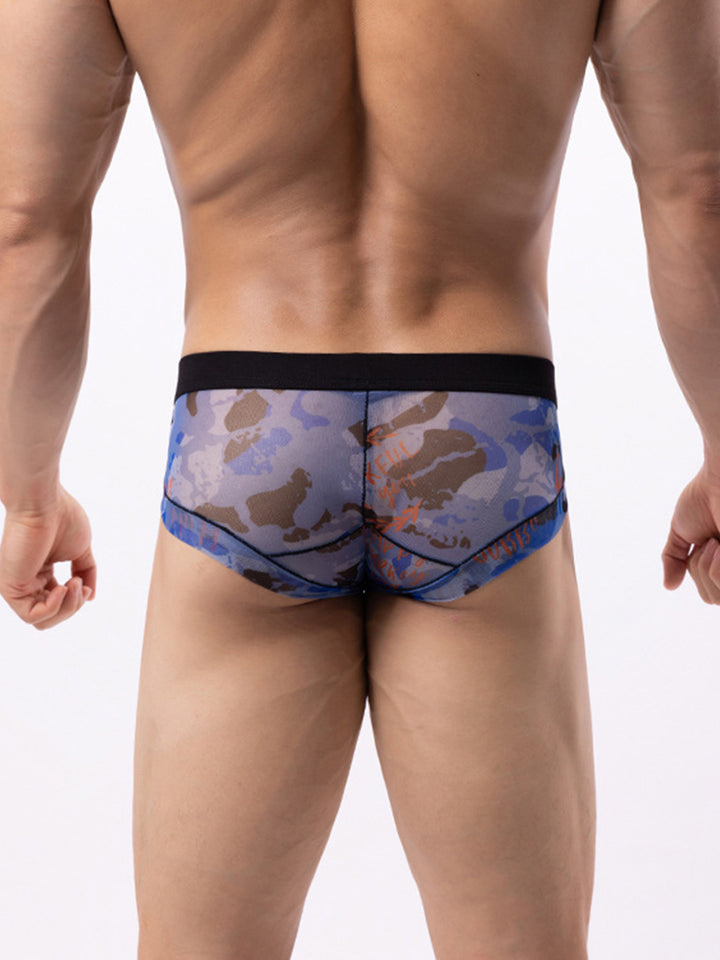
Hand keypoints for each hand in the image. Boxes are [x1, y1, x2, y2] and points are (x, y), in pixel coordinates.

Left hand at [0, 486, 95, 628]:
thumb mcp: (81, 550)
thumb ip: (86, 572)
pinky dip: (53, 608)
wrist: (43, 502)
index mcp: (40, 573)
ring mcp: (17, 585)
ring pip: (43, 621)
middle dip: (73, 607)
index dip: (76, 601)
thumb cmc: (61, 517)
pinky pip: (32, 615)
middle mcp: (26, 581)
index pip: (57, 604)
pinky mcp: (11, 587)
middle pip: (51, 617)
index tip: (85, 584)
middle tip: (81, 585)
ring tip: (74, 583)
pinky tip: (62, 587)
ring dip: (67, 608)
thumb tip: (90, 596)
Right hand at [662, 461, 719, 603]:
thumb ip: (673, 557)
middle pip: (713, 599)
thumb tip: (669, 586)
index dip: (697, 574)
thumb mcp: (681, 531)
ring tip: (718, 541)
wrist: (719, 478)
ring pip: (719, 597)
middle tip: (711, 540)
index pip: (709, 595)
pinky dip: (717, 568)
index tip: (702, 542)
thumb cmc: (704, 496)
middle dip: (701, 570)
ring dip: (710, 568)